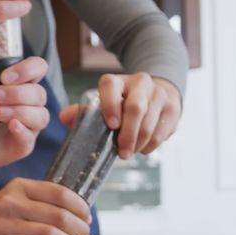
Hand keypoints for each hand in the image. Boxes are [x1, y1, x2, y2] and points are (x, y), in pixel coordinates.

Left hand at [0, 57, 49, 170]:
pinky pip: (30, 137)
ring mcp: (30, 124)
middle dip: (15, 92)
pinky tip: (12, 125)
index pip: (37, 68)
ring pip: (39, 115)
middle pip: (38, 92)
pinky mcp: (25, 144)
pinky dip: (22, 131)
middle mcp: (30, 102)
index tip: (4, 76)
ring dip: (19, 110)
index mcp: (20, 83)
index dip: (27, 69)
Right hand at [0, 178, 93, 234]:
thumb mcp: (23, 207)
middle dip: (78, 228)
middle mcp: (12, 202)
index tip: (87, 219)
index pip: (60, 193)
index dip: (80, 207)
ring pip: (49, 233)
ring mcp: (4, 224)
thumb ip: (53, 218)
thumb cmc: (1, 219)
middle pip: (58, 214)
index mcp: (21, 187)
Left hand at [60, 73, 181, 158]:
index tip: (111, 126)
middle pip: (135, 108)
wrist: (155, 93)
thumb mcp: (102, 104)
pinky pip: (162, 131)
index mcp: (117, 81)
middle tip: (122, 153)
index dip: (110, 105)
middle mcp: (140, 82)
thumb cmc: (121, 104)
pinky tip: (143, 148)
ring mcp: (158, 93)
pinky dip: (151, 144)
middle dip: (128, 134)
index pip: (110, 85)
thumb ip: (83, 112)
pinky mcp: (172, 107)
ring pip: (149, 122)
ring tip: (129, 152)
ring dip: (139, 142)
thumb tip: (63, 117)